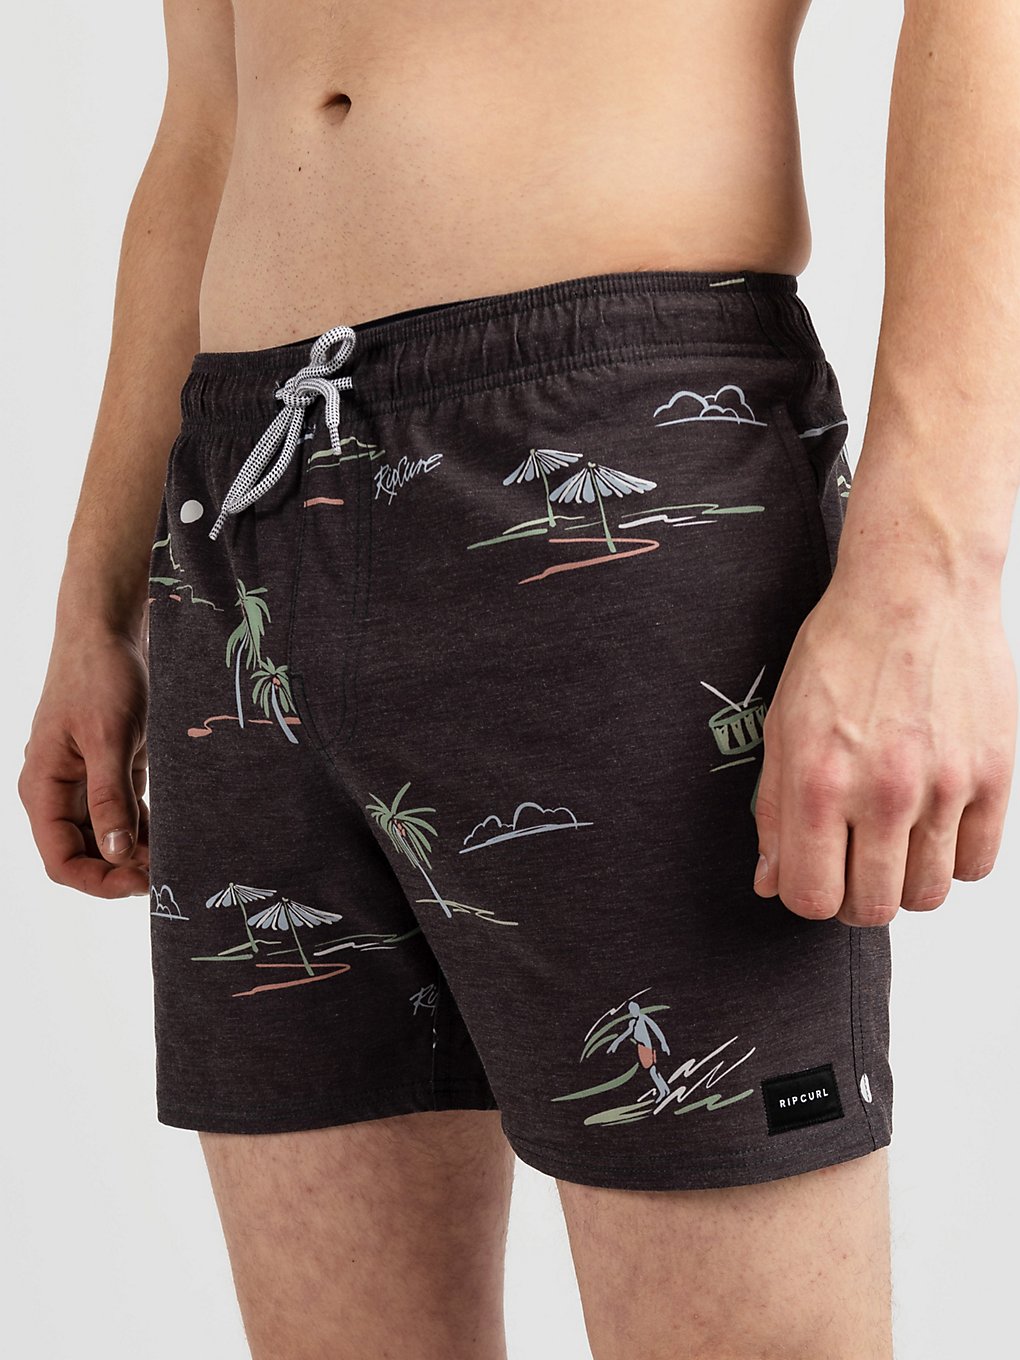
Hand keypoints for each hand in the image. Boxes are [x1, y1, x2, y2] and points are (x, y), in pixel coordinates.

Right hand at [19, 628, 149, 897]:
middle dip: (122, 869)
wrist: (109, 629)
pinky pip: (124, 810)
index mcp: (43, 788)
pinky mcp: (111, 767)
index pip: (61, 860)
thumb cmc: (101, 676)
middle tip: (169, 870)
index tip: (142, 883)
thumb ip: (111, 798)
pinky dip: (147, 824)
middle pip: (85, 853)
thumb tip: (118, 854)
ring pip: (107, 835)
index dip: (99, 880)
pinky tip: (175, 831)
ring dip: (138, 849)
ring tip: (177, 854)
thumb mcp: (110, 738)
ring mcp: (84, 780)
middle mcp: (58, 790)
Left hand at [753, 559, 1015, 925]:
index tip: (814, 877)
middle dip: (855, 898)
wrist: (917, 587)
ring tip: (894, 843)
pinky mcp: (994, 775)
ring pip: (927, 894)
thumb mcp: (783, 723)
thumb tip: (772, 880)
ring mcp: (945, 786)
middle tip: (853, 865)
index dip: (808, 896)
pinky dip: (953, 859)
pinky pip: (976, 864)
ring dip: (905, 882)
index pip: (811, 896)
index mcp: (820, 779)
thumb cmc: (845, 646)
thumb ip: (774, 809)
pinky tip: (933, 827)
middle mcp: (883, 790)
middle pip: (873, 908)